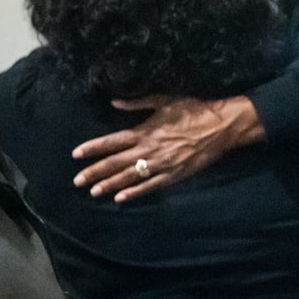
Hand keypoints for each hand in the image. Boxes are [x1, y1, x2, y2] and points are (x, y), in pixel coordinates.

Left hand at [72, 95, 263, 201]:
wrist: (222, 126)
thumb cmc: (194, 109)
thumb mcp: (165, 100)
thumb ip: (138, 103)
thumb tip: (114, 102)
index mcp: (146, 131)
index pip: (112, 141)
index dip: (93, 148)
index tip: (76, 155)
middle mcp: (150, 149)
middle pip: (116, 162)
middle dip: (95, 172)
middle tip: (77, 181)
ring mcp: (162, 164)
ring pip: (130, 176)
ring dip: (110, 184)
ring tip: (94, 192)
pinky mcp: (175, 174)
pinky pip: (151, 186)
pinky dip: (135, 192)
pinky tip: (121, 198)